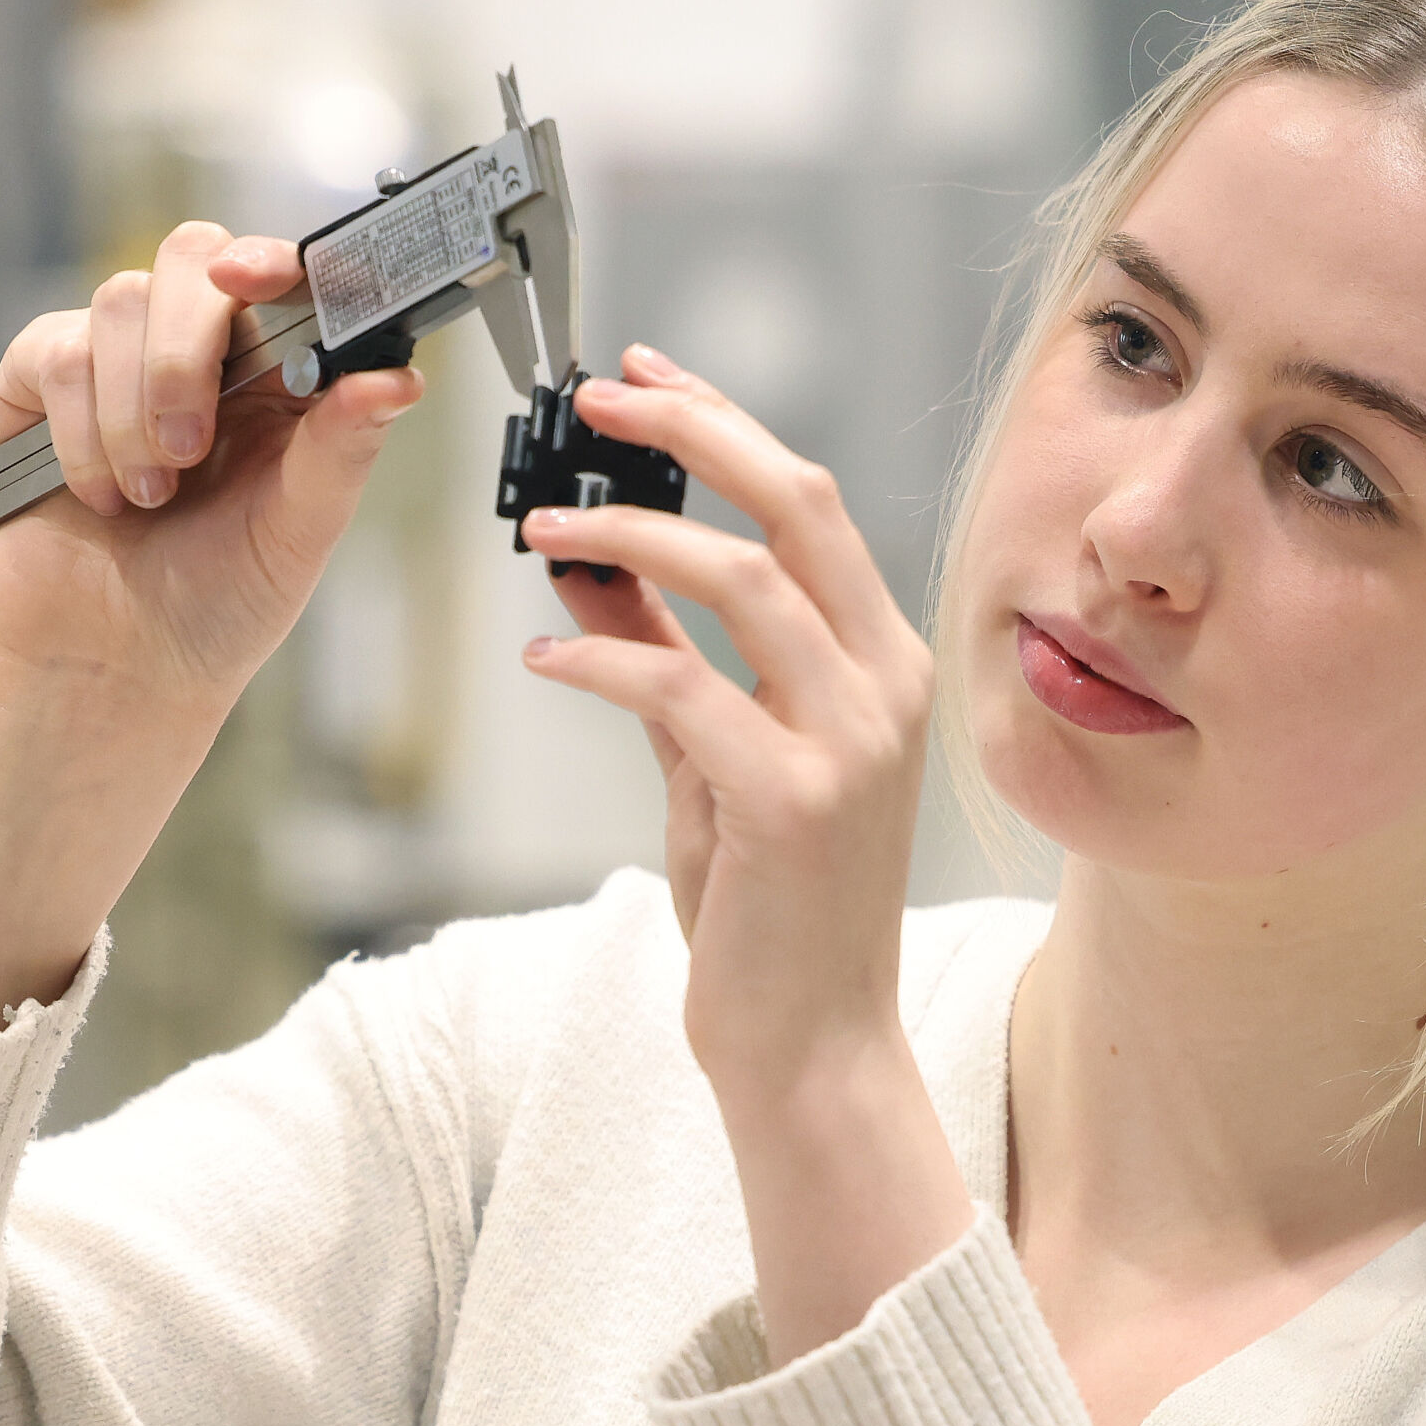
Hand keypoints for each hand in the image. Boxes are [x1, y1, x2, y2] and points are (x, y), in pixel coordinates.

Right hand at [0, 228, 424, 720]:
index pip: (285, 278)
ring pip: (121, 298)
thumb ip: (342, 449)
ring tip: (153, 494)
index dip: (277, 261)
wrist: (116, 668)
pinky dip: (81, 428)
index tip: (262, 278)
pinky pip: (55, 350)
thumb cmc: (218, 605)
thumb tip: (400, 380)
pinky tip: (103, 495)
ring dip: (136, 407)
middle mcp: (202, 353)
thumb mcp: (298, 533)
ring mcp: (118, 362)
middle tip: (192, 447)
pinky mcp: (40, 386)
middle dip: (188, 349)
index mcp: (282, 376)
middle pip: (192, 258)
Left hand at [515, 349, 967, 1358]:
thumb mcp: (708, 762)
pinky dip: (601, 662)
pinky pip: (683, 692)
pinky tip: (543, 660)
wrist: (814, 1048)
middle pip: (798, 505)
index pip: (812, 503)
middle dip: (691, 433)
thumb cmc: (771, 912)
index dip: (724, 424)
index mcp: (880, 663)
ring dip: (631, 538)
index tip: (639, 376)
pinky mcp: (795, 803)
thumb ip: (661, 658)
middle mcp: (884, 687)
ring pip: (745, 581)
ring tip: (541, 530)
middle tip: (591, 401)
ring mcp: (850, 744)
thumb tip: (583, 562)